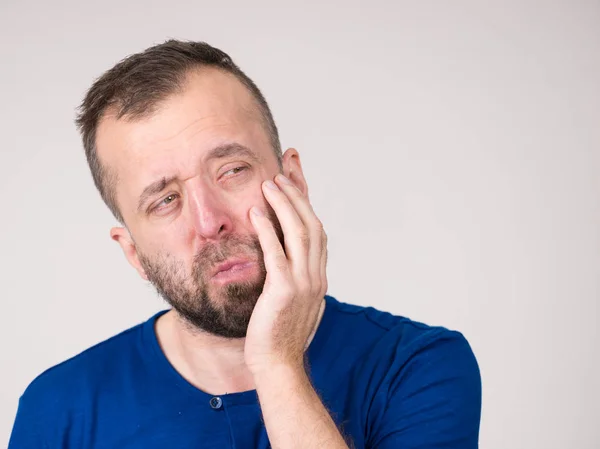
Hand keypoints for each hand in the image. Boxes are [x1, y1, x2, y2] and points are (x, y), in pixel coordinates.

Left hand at [244, 173, 327, 374]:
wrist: (279, 365)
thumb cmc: (280, 334)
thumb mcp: (294, 300)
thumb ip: (295, 277)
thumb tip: (287, 258)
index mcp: (318, 275)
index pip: (315, 228)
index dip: (307, 199)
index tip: (296, 174)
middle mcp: (316, 274)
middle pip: (312, 223)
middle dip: (299, 191)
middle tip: (285, 167)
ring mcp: (304, 283)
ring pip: (299, 232)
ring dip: (285, 204)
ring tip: (270, 183)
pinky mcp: (284, 291)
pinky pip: (277, 254)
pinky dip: (268, 230)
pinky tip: (257, 212)